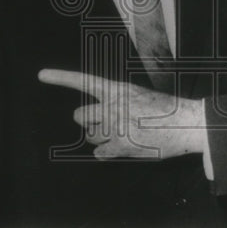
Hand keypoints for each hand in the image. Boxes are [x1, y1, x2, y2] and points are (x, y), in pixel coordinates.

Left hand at [37, 69, 205, 158]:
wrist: (185, 123)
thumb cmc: (165, 110)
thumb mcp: (138, 96)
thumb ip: (117, 102)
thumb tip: (100, 119)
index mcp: (118, 89)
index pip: (84, 80)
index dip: (60, 78)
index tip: (41, 75)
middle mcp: (113, 106)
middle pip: (80, 115)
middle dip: (89, 121)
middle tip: (106, 123)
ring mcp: (115, 127)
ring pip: (90, 136)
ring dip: (100, 137)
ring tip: (122, 134)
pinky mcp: (121, 146)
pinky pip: (100, 153)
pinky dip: (107, 153)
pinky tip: (122, 147)